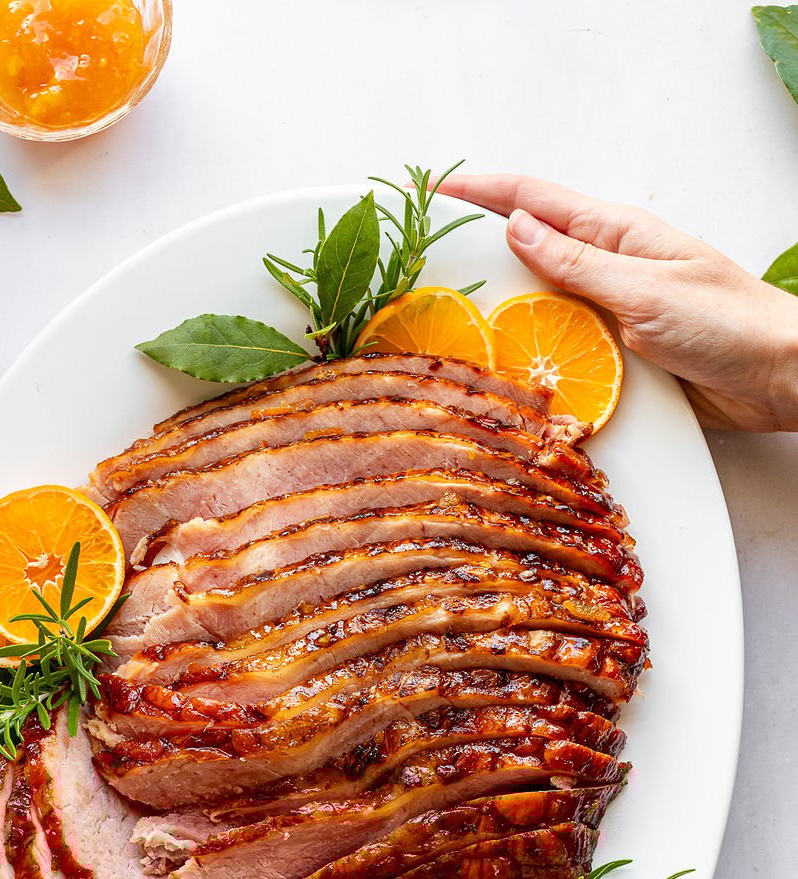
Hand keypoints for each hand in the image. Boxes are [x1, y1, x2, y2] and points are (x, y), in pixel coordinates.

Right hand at [436, 171, 797, 431]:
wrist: (776, 376)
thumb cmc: (726, 324)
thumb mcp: (644, 289)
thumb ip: (578, 263)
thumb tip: (517, 226)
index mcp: (618, 234)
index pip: (537, 201)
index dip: (485, 191)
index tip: (438, 188)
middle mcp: (610, 267)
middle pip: (531, 248)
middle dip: (480, 246)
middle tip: (429, 252)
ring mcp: (612, 309)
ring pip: (542, 299)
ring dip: (502, 304)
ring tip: (451, 312)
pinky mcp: (618, 351)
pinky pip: (562, 343)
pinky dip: (532, 347)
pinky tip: (506, 360)